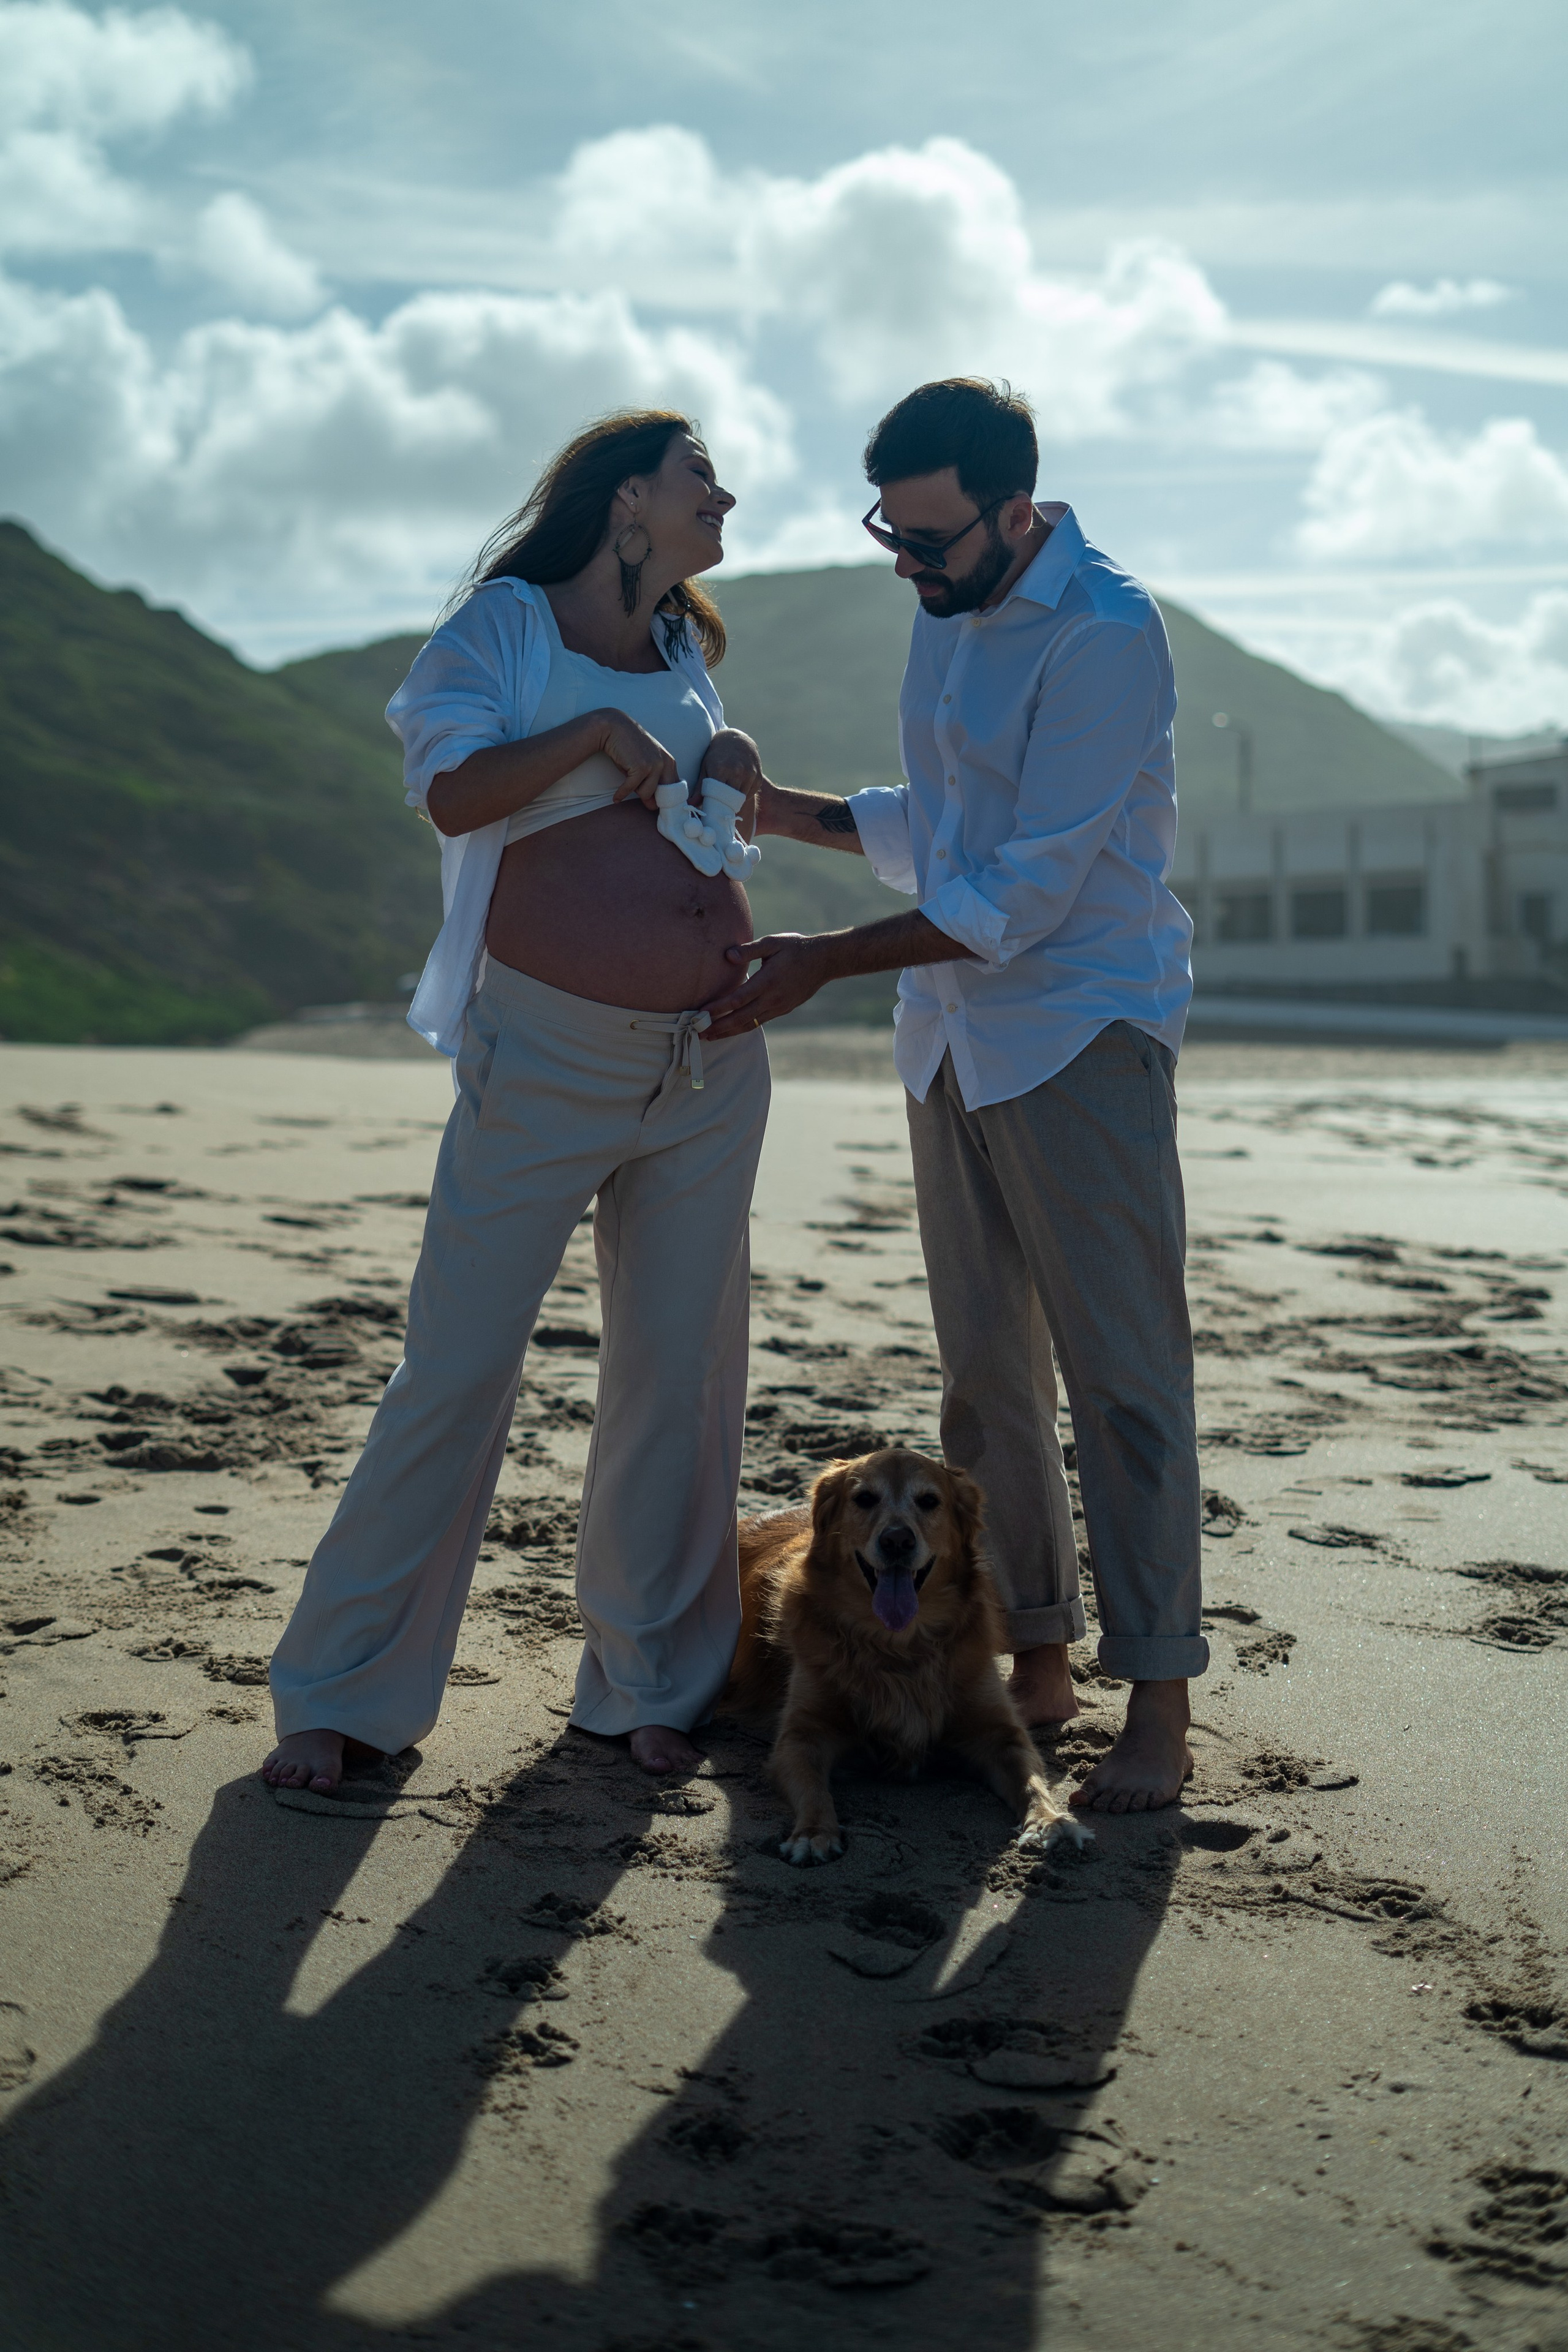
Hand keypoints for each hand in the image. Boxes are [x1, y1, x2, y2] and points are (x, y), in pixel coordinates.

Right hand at [595, 708, 679, 808]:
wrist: (614, 728)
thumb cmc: (628, 748)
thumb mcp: (644, 764)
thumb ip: (652, 782)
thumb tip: (652, 806)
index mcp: (669, 762)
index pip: (674, 788)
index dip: (665, 799)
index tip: (656, 805)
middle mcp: (665, 763)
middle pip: (661, 795)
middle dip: (652, 800)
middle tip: (643, 804)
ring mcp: (654, 765)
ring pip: (646, 794)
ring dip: (635, 791)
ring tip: (627, 783)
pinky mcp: (641, 767)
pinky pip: (631, 789)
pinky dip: (621, 794)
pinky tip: (616, 797)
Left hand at [699, 728, 765, 837]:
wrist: (737, 739)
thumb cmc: (717, 754)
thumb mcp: (706, 767)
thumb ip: (699, 787)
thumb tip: (690, 804)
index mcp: (721, 770)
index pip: (717, 797)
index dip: (715, 806)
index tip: (711, 811)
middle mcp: (737, 772)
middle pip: (731, 800)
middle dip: (725, 805)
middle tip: (719, 808)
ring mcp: (750, 774)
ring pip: (742, 798)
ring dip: (735, 801)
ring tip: (728, 798)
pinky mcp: (759, 777)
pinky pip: (750, 793)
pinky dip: (744, 794)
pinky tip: (738, 788)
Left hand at [702, 932, 837, 1037]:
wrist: (823, 961)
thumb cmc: (796, 948)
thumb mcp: (773, 943)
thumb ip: (749, 949)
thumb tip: (727, 955)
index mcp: (768, 981)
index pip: (738, 999)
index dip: (718, 1008)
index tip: (701, 1013)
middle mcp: (772, 998)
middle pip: (741, 1018)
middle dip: (719, 1027)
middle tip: (699, 1032)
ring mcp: (778, 1007)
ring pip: (750, 1024)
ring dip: (728, 1032)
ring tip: (710, 1036)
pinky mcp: (782, 1010)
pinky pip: (759, 1022)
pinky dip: (743, 1027)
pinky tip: (731, 1029)